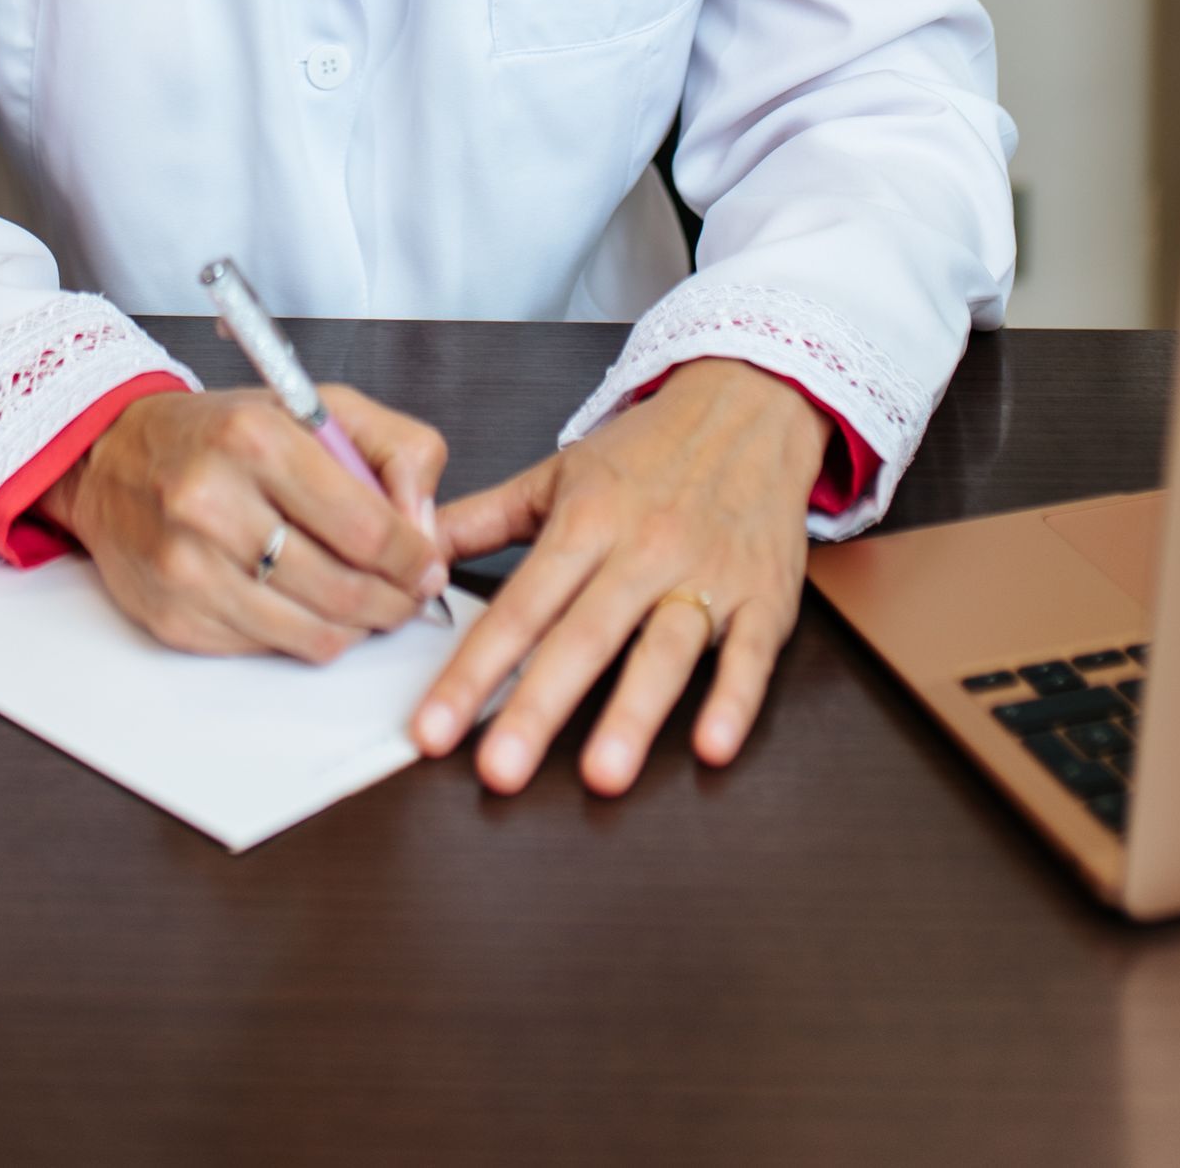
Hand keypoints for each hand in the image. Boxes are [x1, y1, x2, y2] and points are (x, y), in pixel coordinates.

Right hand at [38, 383, 449, 661]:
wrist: (114, 457)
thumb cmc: (222, 433)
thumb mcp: (318, 407)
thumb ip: (395, 450)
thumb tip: (426, 529)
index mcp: (255, 439)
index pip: (365, 526)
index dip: (414, 558)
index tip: (428, 564)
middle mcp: (213, 503)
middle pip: (344, 590)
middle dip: (395, 600)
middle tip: (408, 593)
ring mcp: (188, 568)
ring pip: (312, 634)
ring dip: (357, 627)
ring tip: (365, 602)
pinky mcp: (174, 618)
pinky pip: (268, 649)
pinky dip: (301, 634)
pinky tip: (303, 603)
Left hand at [412, 358, 829, 793]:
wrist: (750, 403)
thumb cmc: (648, 450)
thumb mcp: (558, 473)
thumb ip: (482, 518)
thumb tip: (414, 549)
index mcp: (585, 521)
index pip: (519, 606)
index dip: (472, 670)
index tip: (433, 731)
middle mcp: (643, 550)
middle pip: (583, 636)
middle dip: (537, 706)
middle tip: (497, 773)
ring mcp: (707, 575)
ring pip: (665, 649)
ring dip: (633, 714)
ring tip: (601, 776)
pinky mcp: (764, 598)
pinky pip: (752, 655)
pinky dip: (734, 700)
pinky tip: (712, 747)